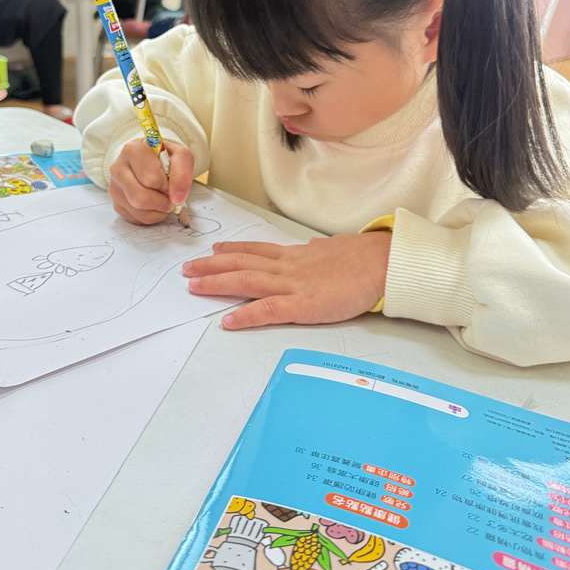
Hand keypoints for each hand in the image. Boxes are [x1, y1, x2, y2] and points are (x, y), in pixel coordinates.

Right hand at [109, 139, 193, 224]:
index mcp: (133, 150)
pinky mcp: (116, 203)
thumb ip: (182, 173)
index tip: (170, 181)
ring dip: (158, 210)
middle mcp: (118, 168)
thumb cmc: (164, 157)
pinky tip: (154, 204)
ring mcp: (114, 187)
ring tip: (163, 199)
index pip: (151, 179)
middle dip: (162, 202)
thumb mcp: (180, 156)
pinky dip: (151, 216)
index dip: (167, 186)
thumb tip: (177, 199)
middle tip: (170, 196)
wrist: (150, 160)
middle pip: (140, 198)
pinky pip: (136, 219)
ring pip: (138, 211)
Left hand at [182, 232, 391, 328]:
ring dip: (217, 283)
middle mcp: (288, 267)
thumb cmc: (362, 258)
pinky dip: (246, 315)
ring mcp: (294, 285)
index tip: (213, 251)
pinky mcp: (304, 305)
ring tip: (194, 286)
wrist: (381, 263)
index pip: (256, 250)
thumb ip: (316, 253)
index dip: (231, 251)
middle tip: (188, 269)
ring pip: (247, 280)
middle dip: (211, 266)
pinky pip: (268, 310)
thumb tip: (310, 248)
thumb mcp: (332, 250)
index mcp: (295, 255)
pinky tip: (228, 320)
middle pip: (242, 262)